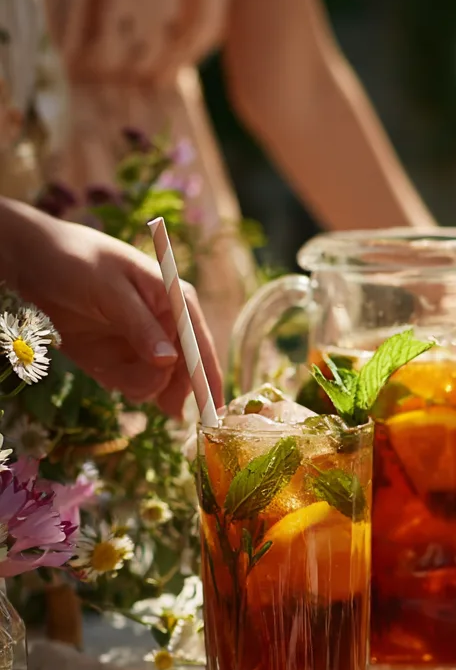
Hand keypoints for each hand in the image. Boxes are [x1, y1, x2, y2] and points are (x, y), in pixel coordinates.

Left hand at [0, 199, 222, 415]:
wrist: (27, 261)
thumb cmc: (75, 261)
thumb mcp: (109, 289)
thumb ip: (140, 325)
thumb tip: (170, 360)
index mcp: (174, 300)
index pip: (199, 343)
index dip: (208, 375)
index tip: (214, 408)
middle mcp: (164, 324)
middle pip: (184, 369)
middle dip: (173, 388)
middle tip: (165, 408)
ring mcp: (141, 343)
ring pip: (158, 382)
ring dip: (141, 385)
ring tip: (112, 371)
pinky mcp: (116, 358)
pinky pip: (131, 384)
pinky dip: (120, 383)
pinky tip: (102, 368)